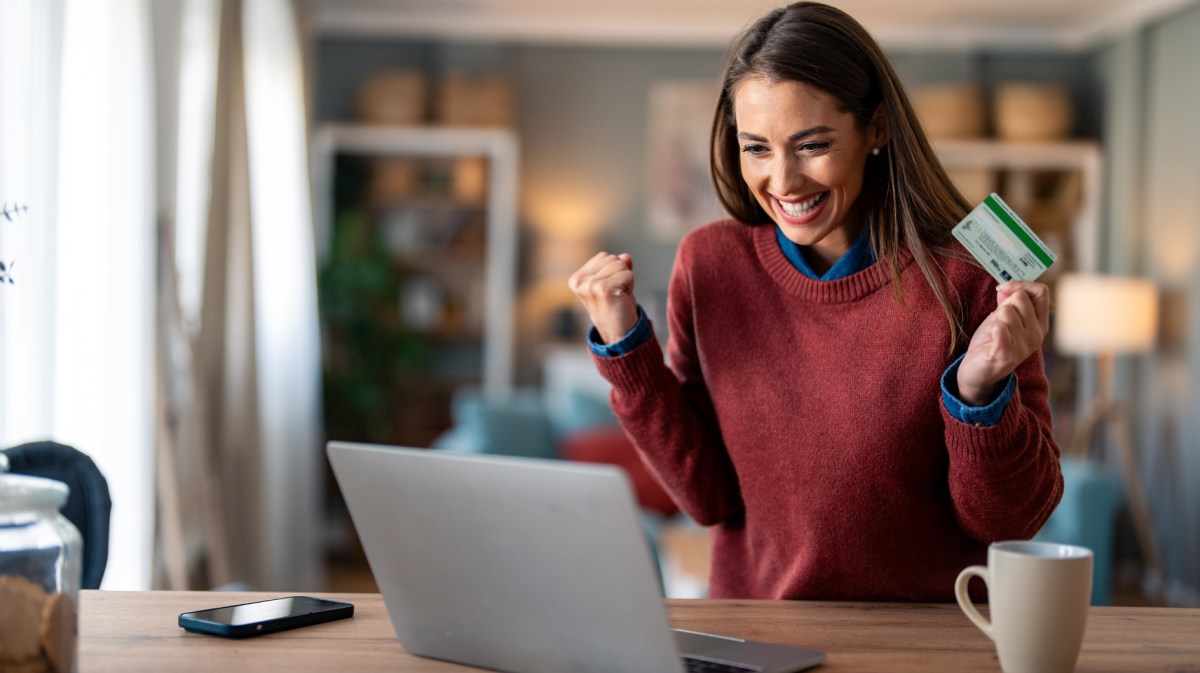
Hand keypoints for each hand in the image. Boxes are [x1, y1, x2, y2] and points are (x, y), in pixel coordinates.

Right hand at [568, 252, 638, 343]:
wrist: (618, 334)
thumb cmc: (616, 308)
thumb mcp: (614, 282)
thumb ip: (617, 266)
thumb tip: (626, 256)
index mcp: (577, 279)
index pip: (604, 256)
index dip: (614, 270)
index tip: (610, 289)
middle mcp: (580, 281)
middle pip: (612, 258)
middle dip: (620, 273)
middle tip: (616, 294)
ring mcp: (590, 285)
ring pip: (620, 264)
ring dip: (626, 280)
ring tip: (619, 296)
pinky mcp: (603, 289)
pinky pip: (627, 274)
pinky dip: (630, 285)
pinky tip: (622, 299)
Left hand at [956, 281, 1050, 405]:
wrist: (977, 373)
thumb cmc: (991, 343)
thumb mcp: (1002, 318)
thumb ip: (1008, 301)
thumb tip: (1006, 286)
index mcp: (1039, 324)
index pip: (1041, 292)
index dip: (1021, 284)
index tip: (1003, 290)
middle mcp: (1037, 335)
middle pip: (1020, 298)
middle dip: (1003, 305)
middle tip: (997, 323)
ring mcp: (1024, 346)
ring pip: (1006, 312)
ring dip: (994, 320)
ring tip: (993, 336)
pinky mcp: (1008, 355)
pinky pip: (999, 328)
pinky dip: (990, 331)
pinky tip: (991, 343)